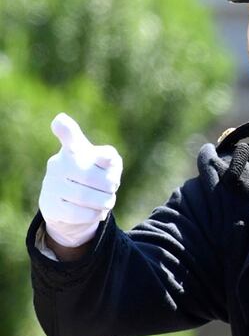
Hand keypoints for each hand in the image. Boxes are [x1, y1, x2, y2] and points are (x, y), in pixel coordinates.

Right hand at [38, 113, 122, 248]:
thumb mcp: (107, 164)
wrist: (73, 204)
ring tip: (107, 200)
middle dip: (110, 185)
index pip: (69, 136)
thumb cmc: (96, 176)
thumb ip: (108, 158)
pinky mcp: (49, 205)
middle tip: (113, 187)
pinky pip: (78, 213)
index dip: (66, 129)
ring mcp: (51, 184)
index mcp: (73, 148)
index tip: (60, 120)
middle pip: (91, 176)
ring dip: (105, 201)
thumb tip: (105, 158)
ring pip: (86, 197)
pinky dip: (95, 214)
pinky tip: (96, 211)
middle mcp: (58, 163)